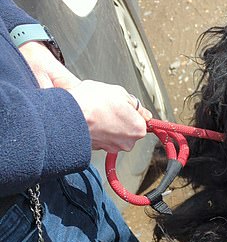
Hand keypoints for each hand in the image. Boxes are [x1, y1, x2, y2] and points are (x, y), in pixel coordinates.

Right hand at [19, 41, 151, 152]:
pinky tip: (92, 120)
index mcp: (138, 129)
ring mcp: (113, 147)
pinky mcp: (99, 148)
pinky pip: (102, 137)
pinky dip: (99, 130)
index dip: (131, 109)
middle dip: (120, 118)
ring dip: (109, 124)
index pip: (141, 119)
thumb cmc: (93, 103)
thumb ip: (135, 104)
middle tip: (109, 106)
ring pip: (115, 133)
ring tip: (98, 112)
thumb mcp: (119, 93)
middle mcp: (128, 142)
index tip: (124, 106)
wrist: (69, 115)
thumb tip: (142, 111)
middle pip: (128, 128)